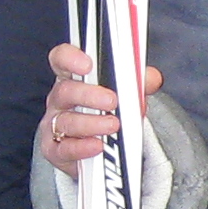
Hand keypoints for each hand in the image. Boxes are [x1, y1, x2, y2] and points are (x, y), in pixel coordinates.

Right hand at [37, 43, 162, 169]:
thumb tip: (152, 78)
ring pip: (66, 121)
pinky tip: (97, 146)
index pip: (62, 59)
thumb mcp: (126, 94)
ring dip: (90, 123)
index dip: (70, 58)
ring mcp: (55, 124)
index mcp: (73, 78)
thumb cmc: (110, 112)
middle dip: (89, 95)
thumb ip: (139, 83)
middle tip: (112, 101)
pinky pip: (63, 149)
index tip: (87, 64)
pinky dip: (81, 147)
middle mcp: (60, 99)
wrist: (105, 150)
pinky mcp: (56, 150)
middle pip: (65, 91)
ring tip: (113, 125)